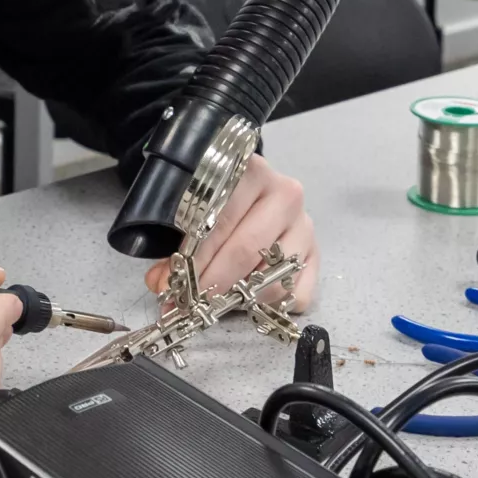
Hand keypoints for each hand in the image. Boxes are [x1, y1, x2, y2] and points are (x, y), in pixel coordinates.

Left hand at [143, 153, 319, 312]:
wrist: (256, 190)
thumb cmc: (221, 201)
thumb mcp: (195, 211)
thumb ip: (176, 244)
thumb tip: (160, 282)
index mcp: (251, 173)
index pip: (221, 221)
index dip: (196, 259)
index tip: (176, 286)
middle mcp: (285, 195)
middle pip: (246, 249)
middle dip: (213, 283)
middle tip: (192, 304)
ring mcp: (305, 225)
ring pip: (273, 275)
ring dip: (241, 297)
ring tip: (217, 302)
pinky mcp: (317, 253)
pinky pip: (296, 292)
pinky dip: (270, 304)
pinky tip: (249, 298)